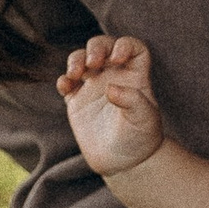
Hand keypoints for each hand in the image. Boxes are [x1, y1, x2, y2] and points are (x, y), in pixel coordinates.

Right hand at [56, 33, 163, 179]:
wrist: (124, 162)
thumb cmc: (141, 139)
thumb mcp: (145, 120)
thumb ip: (133, 101)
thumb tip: (110, 88)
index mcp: (135, 76)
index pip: (132, 47)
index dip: (124, 45)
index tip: (117, 58)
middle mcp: (114, 76)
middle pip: (103, 47)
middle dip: (95, 47)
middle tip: (92, 63)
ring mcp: (94, 87)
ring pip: (82, 59)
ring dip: (76, 60)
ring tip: (75, 74)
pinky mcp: (77, 100)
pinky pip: (66, 82)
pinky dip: (63, 80)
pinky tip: (66, 87)